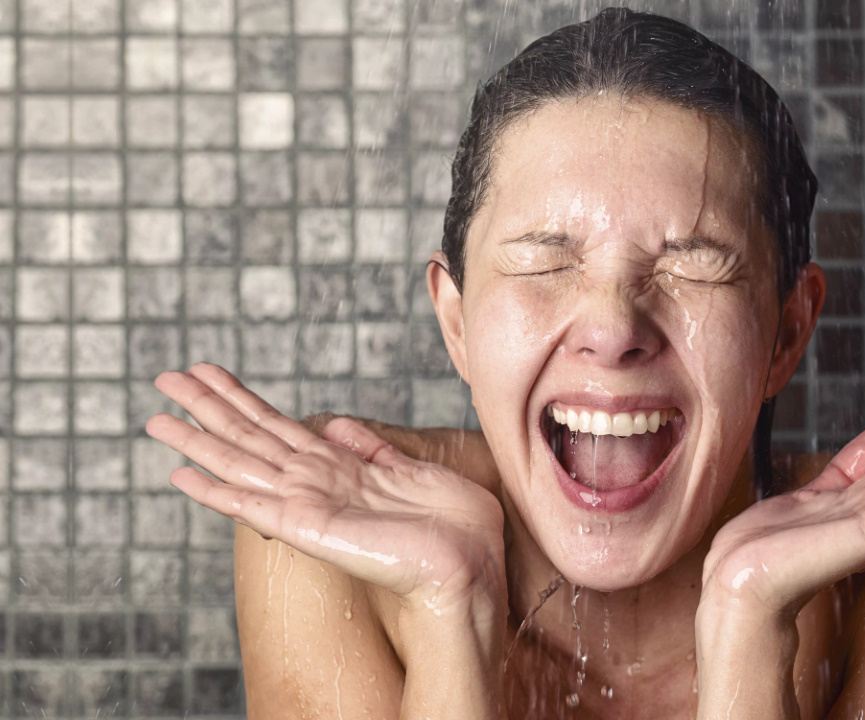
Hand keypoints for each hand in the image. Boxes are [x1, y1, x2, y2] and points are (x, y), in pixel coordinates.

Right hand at [145, 363, 506, 616]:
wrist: (469, 563)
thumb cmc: (453, 525)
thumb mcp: (412, 471)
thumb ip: (371, 449)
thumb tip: (336, 425)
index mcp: (338, 468)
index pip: (276, 425)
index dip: (241, 397)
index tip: (207, 372)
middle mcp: (314, 484)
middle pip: (248, 436)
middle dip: (206, 407)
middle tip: (163, 378)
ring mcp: (306, 505)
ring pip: (240, 462)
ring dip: (197, 440)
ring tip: (155, 417)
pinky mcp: (306, 527)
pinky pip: (251, 505)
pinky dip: (215, 491)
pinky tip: (181, 474)